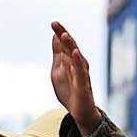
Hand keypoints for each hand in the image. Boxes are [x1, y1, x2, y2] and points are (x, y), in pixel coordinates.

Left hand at [50, 22, 100, 136]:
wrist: (80, 113)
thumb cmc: (70, 91)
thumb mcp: (58, 71)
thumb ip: (58, 55)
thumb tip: (55, 37)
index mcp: (71, 61)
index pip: (65, 45)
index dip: (60, 34)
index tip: (53, 23)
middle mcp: (78, 65)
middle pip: (71, 47)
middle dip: (64, 35)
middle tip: (55, 24)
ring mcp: (82, 74)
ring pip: (76, 57)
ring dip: (70, 45)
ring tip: (64, 35)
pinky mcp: (83, 85)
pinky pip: (81, 72)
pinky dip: (77, 62)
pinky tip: (74, 53)